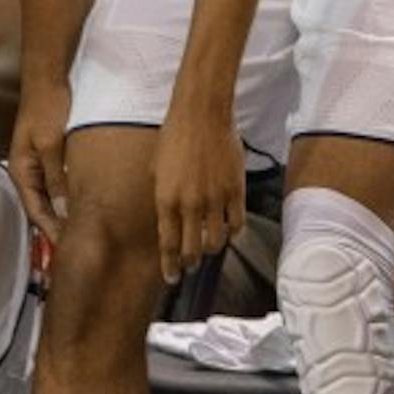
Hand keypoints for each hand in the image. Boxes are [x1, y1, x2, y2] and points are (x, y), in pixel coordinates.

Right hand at [9, 79, 71, 241]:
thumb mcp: (51, 144)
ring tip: (83, 233)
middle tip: (77, 250)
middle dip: (57, 229)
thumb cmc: (47, 107)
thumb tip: (62, 211)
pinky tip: (85, 203)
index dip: (52, 233)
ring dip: (65, 214)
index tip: (69, 251)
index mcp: (22, 171)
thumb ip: (56, 178)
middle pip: (43, 209)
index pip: (36, 213)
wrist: (50, 77)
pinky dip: (70, 196)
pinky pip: (59, 183)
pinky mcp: (52, 155)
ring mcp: (39, 163)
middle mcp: (28, 171)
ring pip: (52, 198)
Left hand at [151, 96, 243, 285]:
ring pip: (216, 241)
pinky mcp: (235, 190)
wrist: (202, 114)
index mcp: (166, 200)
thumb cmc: (174, 137)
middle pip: (192, 250)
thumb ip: (163, 198)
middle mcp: (190, 204)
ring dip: (211, 248)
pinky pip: (237, 224)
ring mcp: (214, 199)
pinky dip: (233, 232)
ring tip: (209, 247)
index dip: (171, 266)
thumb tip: (168, 220)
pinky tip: (229, 231)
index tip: (172, 278)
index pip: (169, 245)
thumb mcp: (156, 169)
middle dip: (189, 263)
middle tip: (190, 266)